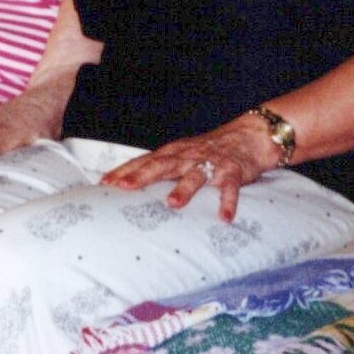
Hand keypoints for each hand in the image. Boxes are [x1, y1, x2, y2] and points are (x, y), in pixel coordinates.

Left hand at [99, 114, 277, 221]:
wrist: (248, 136)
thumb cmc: (208, 150)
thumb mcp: (180, 154)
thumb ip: (158, 167)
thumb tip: (128, 183)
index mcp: (173, 152)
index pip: (144, 161)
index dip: (124, 171)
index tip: (104, 183)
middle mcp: (188, 156)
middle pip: (162, 165)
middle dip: (142, 175)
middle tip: (124, 187)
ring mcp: (210, 163)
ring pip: (195, 175)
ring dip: (183, 189)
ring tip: (172, 203)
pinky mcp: (233, 172)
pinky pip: (230, 188)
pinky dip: (228, 202)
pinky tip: (224, 217)